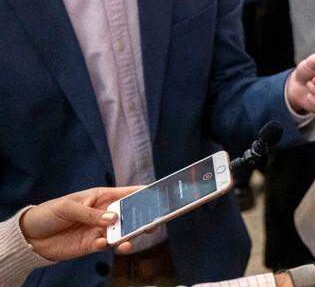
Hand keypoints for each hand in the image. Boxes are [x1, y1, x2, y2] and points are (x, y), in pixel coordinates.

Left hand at [19, 186, 141, 260]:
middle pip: (130, 215)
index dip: (144, 194)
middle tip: (152, 224)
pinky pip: (106, 246)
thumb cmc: (49, 213)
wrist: (30, 236)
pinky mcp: (92, 245)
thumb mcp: (68, 207)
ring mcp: (100, 230)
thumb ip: (90, 213)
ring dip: (128, 236)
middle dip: (143, 219)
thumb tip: (113, 218)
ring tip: (129, 241)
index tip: (159, 197)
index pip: (128, 194)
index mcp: (102, 197)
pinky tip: (103, 244)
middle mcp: (105, 214)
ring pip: (122, 233)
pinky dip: (108, 246)